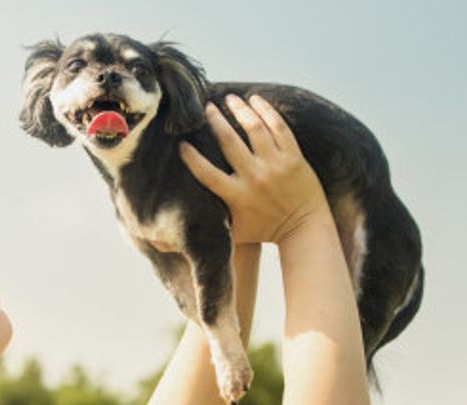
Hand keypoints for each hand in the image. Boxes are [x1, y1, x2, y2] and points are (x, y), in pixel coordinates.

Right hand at [179, 95, 327, 244]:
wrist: (304, 228)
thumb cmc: (264, 231)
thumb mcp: (232, 233)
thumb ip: (203, 231)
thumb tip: (162, 244)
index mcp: (237, 196)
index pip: (206, 172)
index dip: (192, 157)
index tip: (181, 143)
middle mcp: (255, 177)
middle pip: (230, 141)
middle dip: (215, 121)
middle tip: (205, 107)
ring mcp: (276, 164)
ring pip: (255, 129)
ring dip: (240, 110)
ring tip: (229, 98)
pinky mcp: (294, 157)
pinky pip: (279, 128)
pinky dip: (267, 111)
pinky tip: (255, 100)